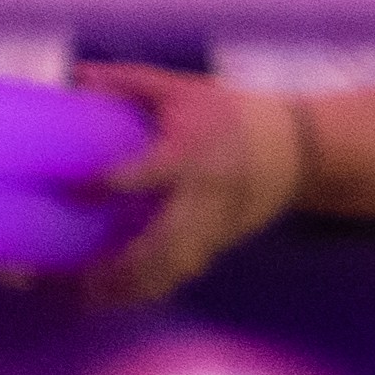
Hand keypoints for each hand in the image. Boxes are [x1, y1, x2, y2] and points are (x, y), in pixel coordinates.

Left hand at [67, 61, 307, 311]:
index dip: (113, 183)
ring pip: (177, 265)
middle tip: (82, 280)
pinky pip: (187, 268)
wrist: (300, 149)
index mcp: (193, 153)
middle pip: (167, 240)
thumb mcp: (185, 89)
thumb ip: (132, 82)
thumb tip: (79, 75)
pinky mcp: (223, 240)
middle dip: (126, 265)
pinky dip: (156, 285)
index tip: (74, 191)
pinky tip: (123, 295)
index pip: (152, 172)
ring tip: (94, 299)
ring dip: (137, 286)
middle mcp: (206, 196)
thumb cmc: (233, 114)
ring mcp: (218, 224)